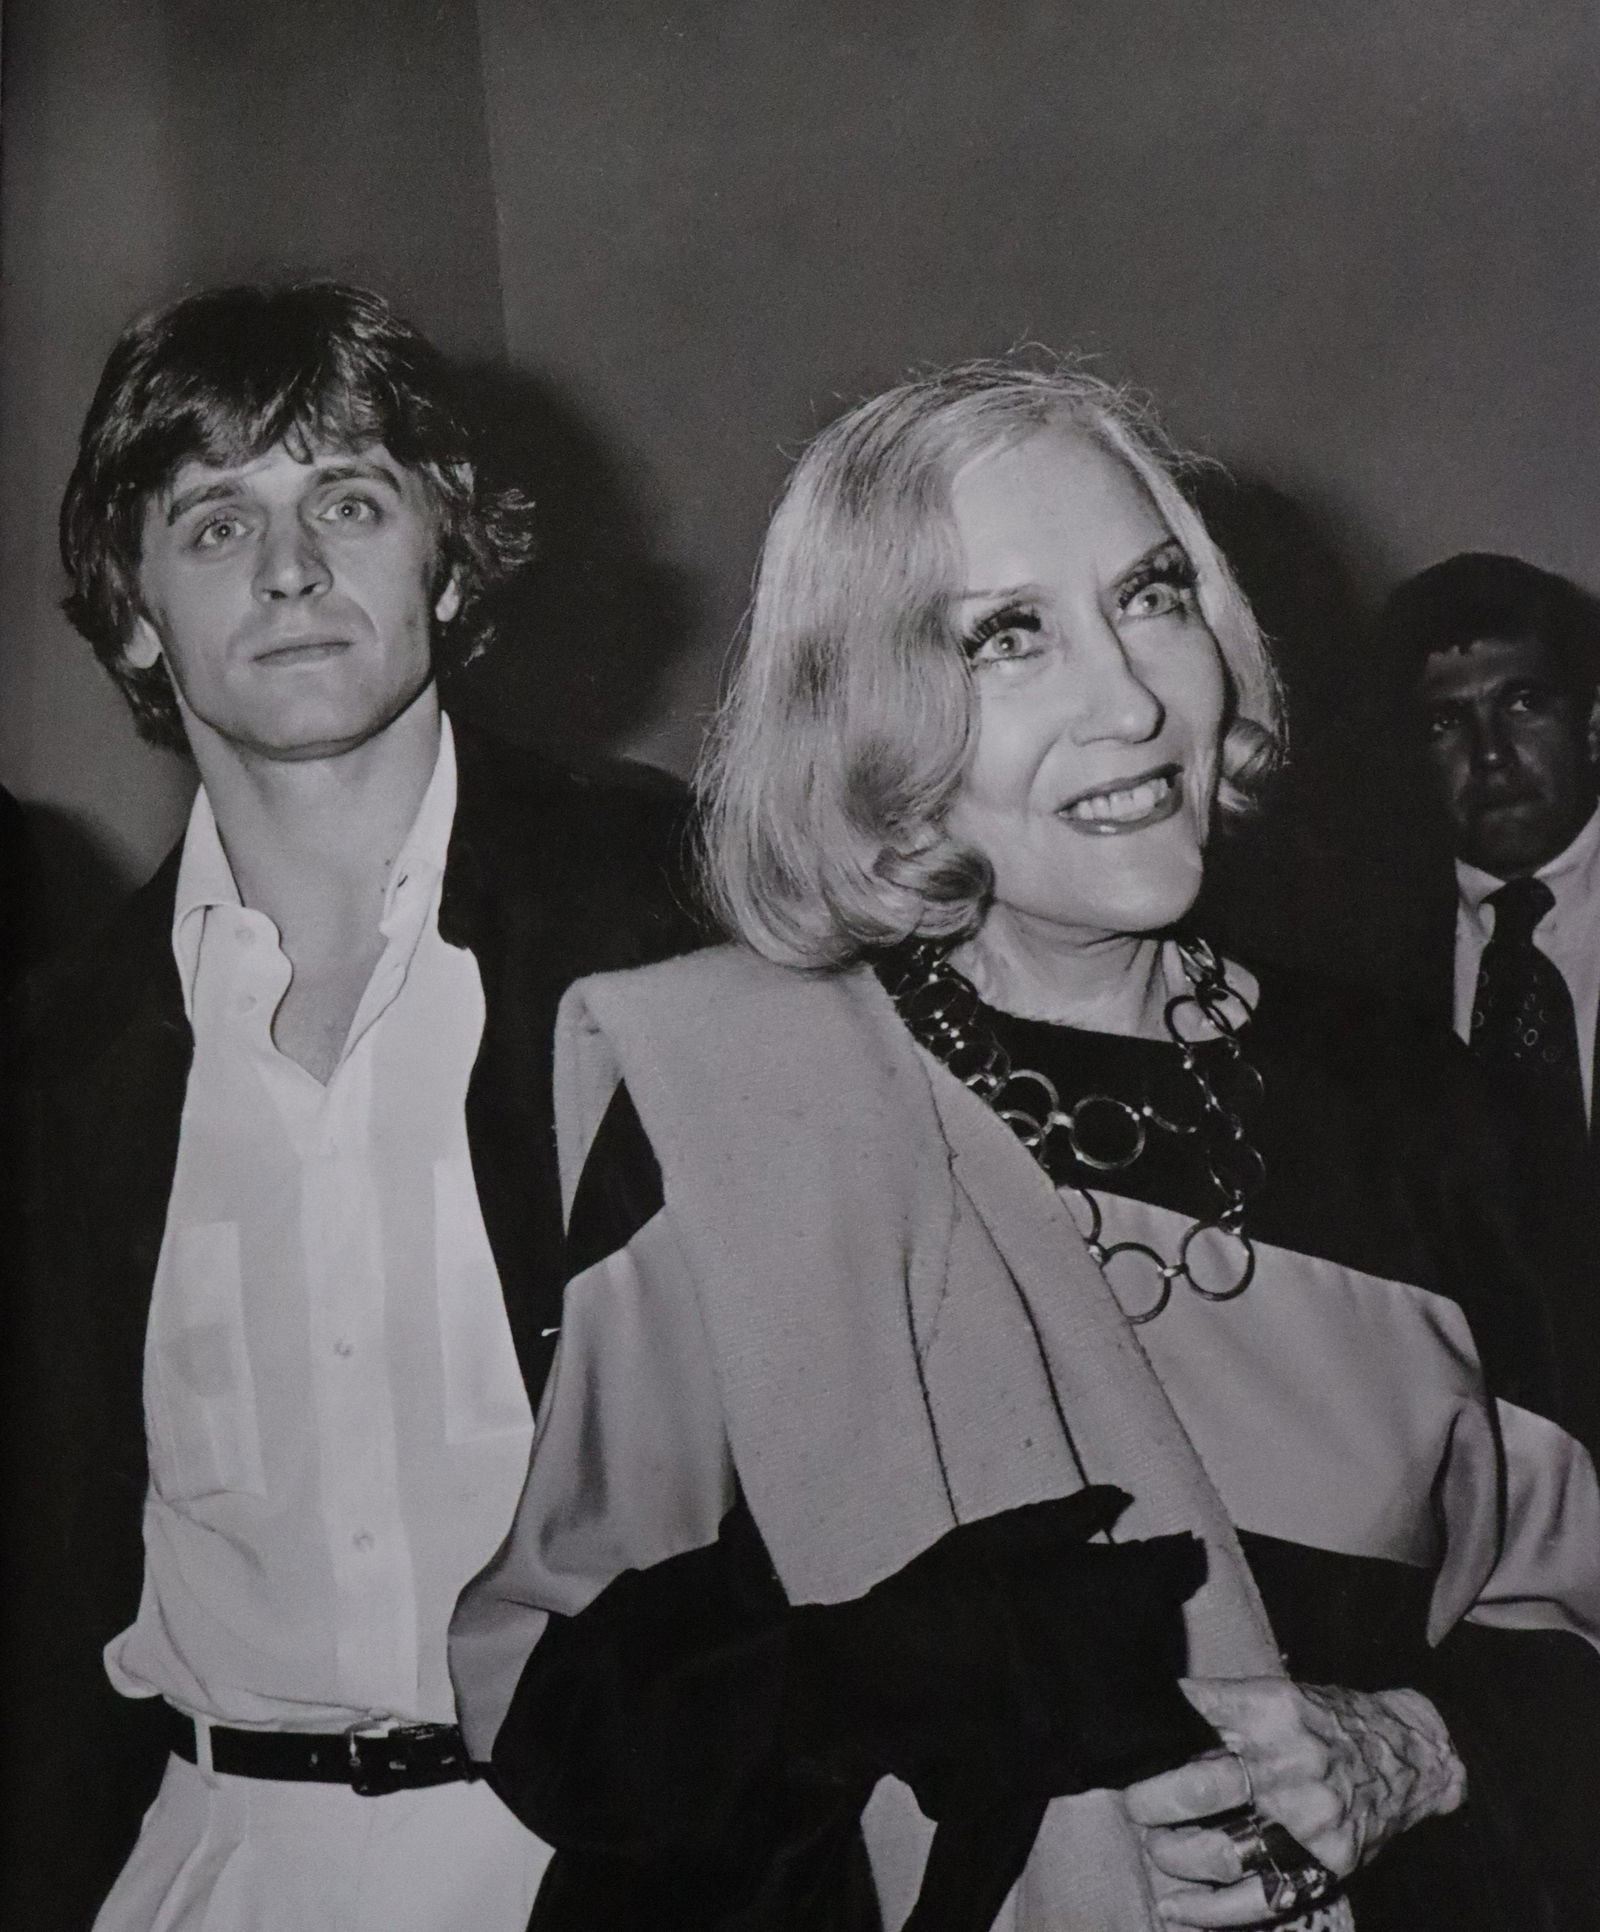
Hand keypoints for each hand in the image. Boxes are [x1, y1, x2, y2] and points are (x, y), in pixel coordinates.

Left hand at [1122, 1676, 1466, 1927]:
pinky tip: (1173, 1908)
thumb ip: (1223, 1706)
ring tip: (1155, 1849)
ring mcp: (1309, 1823)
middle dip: (1151, 1801)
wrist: (1414, 1756)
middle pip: (1199, 1790)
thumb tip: (1155, 1711)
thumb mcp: (1281, 1693)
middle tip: (1133, 1803)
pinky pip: (1257, 1899)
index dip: (1152, 1733)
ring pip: (1221, 1852)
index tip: (1124, 1746)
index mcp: (1273, 1712)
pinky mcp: (1324, 1865)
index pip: (1195, 1717)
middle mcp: (1290, 1767)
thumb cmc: (1332, 1720)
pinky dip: (1207, 1911)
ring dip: (1172, 1855)